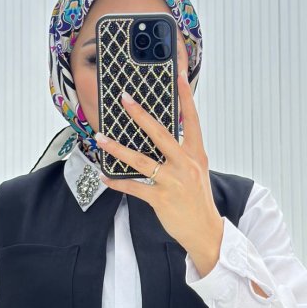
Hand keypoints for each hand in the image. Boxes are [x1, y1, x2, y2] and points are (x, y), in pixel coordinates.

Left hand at [94, 69, 223, 275]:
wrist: (206, 232)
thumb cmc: (198, 201)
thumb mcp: (197, 172)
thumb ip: (182, 153)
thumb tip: (161, 137)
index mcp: (196, 155)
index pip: (192, 120)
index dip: (185, 97)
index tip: (177, 76)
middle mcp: (185, 164)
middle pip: (161, 134)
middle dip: (141, 115)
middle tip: (125, 99)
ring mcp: (173, 182)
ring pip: (141, 160)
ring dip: (118, 148)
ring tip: (101, 139)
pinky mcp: (161, 199)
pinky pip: (134, 187)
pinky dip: (118, 183)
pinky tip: (106, 177)